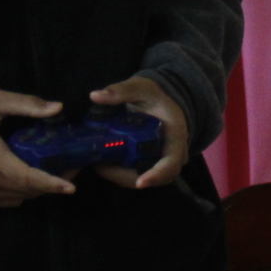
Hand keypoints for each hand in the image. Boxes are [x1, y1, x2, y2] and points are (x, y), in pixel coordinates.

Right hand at [0, 90, 75, 207]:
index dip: (51, 183)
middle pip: (27, 189)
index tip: (71, 187)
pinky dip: (19, 192)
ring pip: (19, 197)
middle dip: (51, 183)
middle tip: (68, 168)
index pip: (26, 177)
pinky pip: (7, 201)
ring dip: (35, 188)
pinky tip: (23, 176)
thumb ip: (26, 104)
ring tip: (47, 171)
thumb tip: (57, 108)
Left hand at [88, 75, 189, 189]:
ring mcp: (161, 163)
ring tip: (97, 163)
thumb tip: (95, 95)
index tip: (141, 183)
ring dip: (119, 176)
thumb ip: (121, 91)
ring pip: (141, 179)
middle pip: (154, 178)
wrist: (158, 103)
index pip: (171, 163)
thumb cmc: (153, 96)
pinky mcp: (149, 166)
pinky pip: (135, 175)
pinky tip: (102, 163)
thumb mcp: (140, 88)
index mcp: (175, 137)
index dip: (157, 175)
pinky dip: (118, 173)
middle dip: (126, 176)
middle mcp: (172, 155)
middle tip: (100, 167)